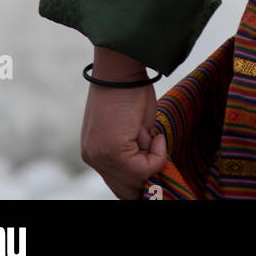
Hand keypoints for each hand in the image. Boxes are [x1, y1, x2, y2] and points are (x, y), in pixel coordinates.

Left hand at [81, 78, 168, 200]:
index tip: (157, 174)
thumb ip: (135, 151)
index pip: (118, 184)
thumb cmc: (129, 89)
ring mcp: (100, 156)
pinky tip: (155, 133)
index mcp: (94, 151)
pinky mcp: (112, 151)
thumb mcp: (131, 128)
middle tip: (162, 156)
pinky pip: (144, 169)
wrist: (121, 67)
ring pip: (137, 180)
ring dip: (154, 161)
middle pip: (126, 189)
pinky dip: (157, 154)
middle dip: (149, 177)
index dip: (140, 182)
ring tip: (155, 135)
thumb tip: (151, 171)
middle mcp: (92, 157)